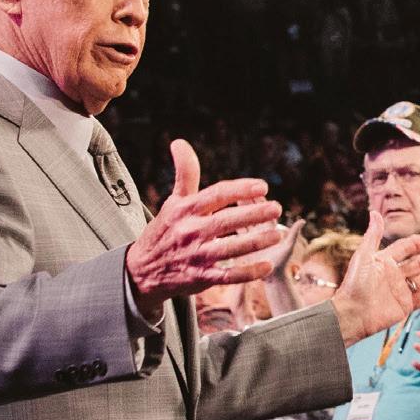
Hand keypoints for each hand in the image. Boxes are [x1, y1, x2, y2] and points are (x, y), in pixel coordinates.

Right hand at [124, 141, 286, 314]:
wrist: (142, 269)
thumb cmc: (165, 230)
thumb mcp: (173, 201)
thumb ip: (185, 173)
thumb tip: (179, 142)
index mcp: (186, 210)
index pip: (216, 195)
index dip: (240, 189)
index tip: (263, 187)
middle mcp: (190, 231)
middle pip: (226, 221)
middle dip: (253, 214)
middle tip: (276, 208)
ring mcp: (196, 256)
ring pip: (230, 248)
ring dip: (255, 242)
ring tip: (277, 235)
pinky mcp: (200, 277)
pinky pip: (228, 276)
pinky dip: (248, 272)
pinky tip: (266, 265)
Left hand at [334, 229, 419, 339]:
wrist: (352, 314)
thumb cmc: (354, 285)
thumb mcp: (363, 257)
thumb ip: (372, 236)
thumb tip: (375, 212)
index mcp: (385, 261)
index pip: (405, 249)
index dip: (417, 244)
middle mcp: (394, 275)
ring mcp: (401, 290)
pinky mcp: (405, 306)